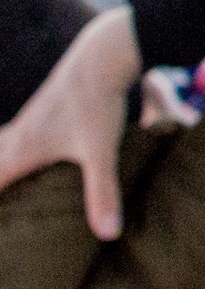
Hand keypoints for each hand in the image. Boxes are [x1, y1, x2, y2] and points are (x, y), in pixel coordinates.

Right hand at [0, 6, 141, 238]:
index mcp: (22, 152)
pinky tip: (23, 147)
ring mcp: (30, 119)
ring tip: (6, 177)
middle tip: (3, 203)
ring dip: (0, 164)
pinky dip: (10, 146)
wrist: (104, 54)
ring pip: (1, 146)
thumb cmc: (99, 103)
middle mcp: (18, 136)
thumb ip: (102, 192)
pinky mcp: (44, 107)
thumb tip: (109, 234)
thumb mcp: (101, 151)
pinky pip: (16, 133)